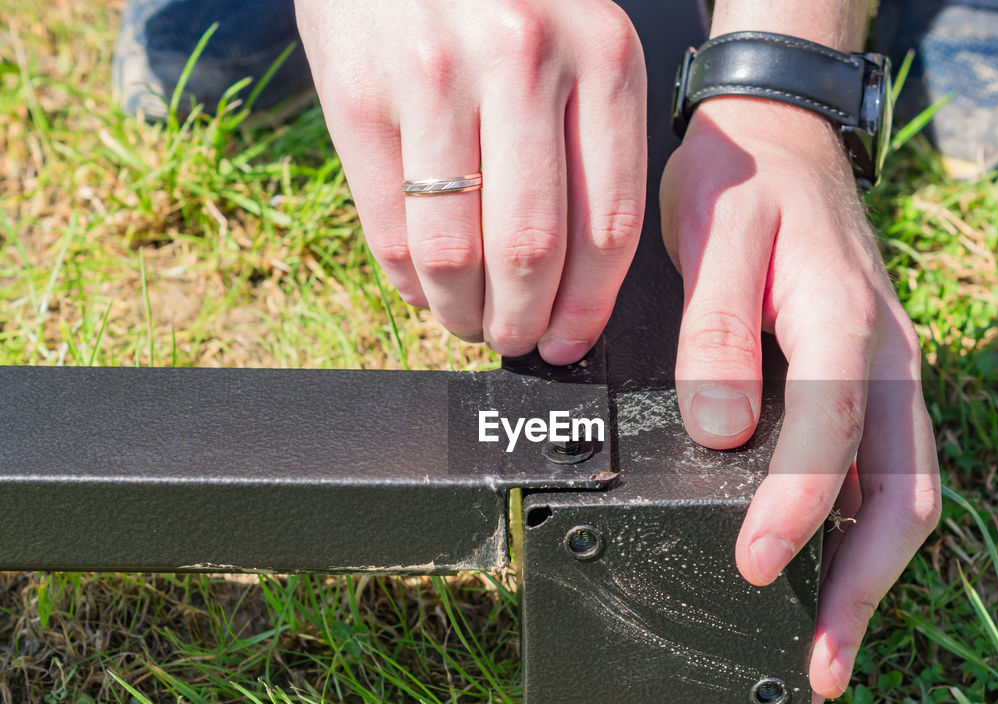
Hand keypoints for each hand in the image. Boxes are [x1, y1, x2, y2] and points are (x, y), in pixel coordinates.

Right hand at [295, 0, 646, 362]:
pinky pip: (387, 227)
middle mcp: (522, 60)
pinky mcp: (357, 92)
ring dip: (463, 313)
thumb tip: (580, 278)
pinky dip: (409, 283)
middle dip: (524, 321)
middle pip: (532, 250)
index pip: (608, 221)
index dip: (589, 304)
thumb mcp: (578, 39)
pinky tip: (425, 288)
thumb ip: (591, 137)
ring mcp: (433, 74)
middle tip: (517, 338)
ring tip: (470, 322)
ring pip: (456, 251)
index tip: (573, 338)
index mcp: (601, 54)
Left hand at [659, 98, 941, 703]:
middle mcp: (886, 360)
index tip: (753, 566)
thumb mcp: (718, 233)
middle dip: (864, 587)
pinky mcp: (870, 389)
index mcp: (848, 320)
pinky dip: (863, 541)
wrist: (783, 139)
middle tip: (821, 665)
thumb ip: (718, 330)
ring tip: (829, 650)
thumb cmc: (745, 181)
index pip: (833, 431)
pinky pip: (883, 477)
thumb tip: (722, 427)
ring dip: (871, 579)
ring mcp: (886, 379)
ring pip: (903, 497)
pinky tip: (829, 579)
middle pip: (903, 493)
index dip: (797, 506)